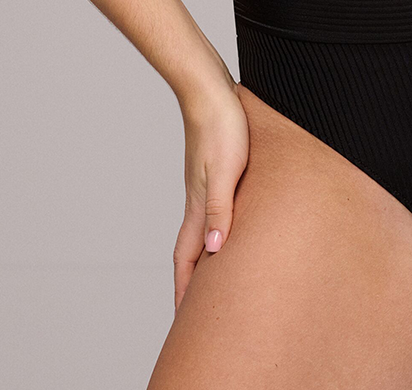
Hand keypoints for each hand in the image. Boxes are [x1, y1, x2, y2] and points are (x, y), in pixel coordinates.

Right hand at [173, 84, 249, 312]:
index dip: (186, 289)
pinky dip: (215, 230)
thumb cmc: (223, 128)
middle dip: (192, 282)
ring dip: (203, 258)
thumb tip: (216, 250)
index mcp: (199, 205)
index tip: (185, 320)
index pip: (188, 258)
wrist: (211, 91)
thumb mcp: (226, 171)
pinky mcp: (212, 172)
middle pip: (191, 251)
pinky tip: (226, 228)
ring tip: (212, 279)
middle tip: (196, 313)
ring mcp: (203, 186)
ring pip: (201, 232)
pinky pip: (211, 212)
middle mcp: (198, 200)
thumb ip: (220, 209)